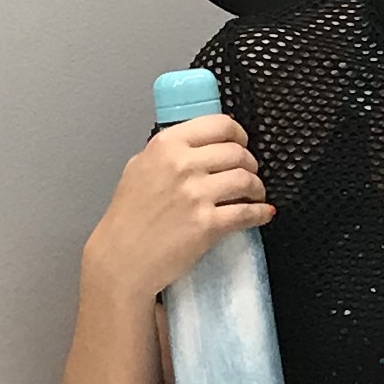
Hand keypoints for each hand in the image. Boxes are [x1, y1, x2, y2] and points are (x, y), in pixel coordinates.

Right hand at [83, 114, 271, 301]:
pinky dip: (260, 213)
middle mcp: (183, 165)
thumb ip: (167, 153)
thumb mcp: (138, 168)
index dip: (239, 135)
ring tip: (254, 195)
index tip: (242, 144)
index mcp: (166, 145)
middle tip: (249, 174)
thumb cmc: (126, 218)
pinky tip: (262, 214)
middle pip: (237, 153)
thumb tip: (196, 147)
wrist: (121, 259)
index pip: (219, 125)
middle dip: (250, 164)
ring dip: (257, 188)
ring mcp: (196, 194)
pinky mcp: (207, 224)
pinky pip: (247, 212)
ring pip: (246, 180)